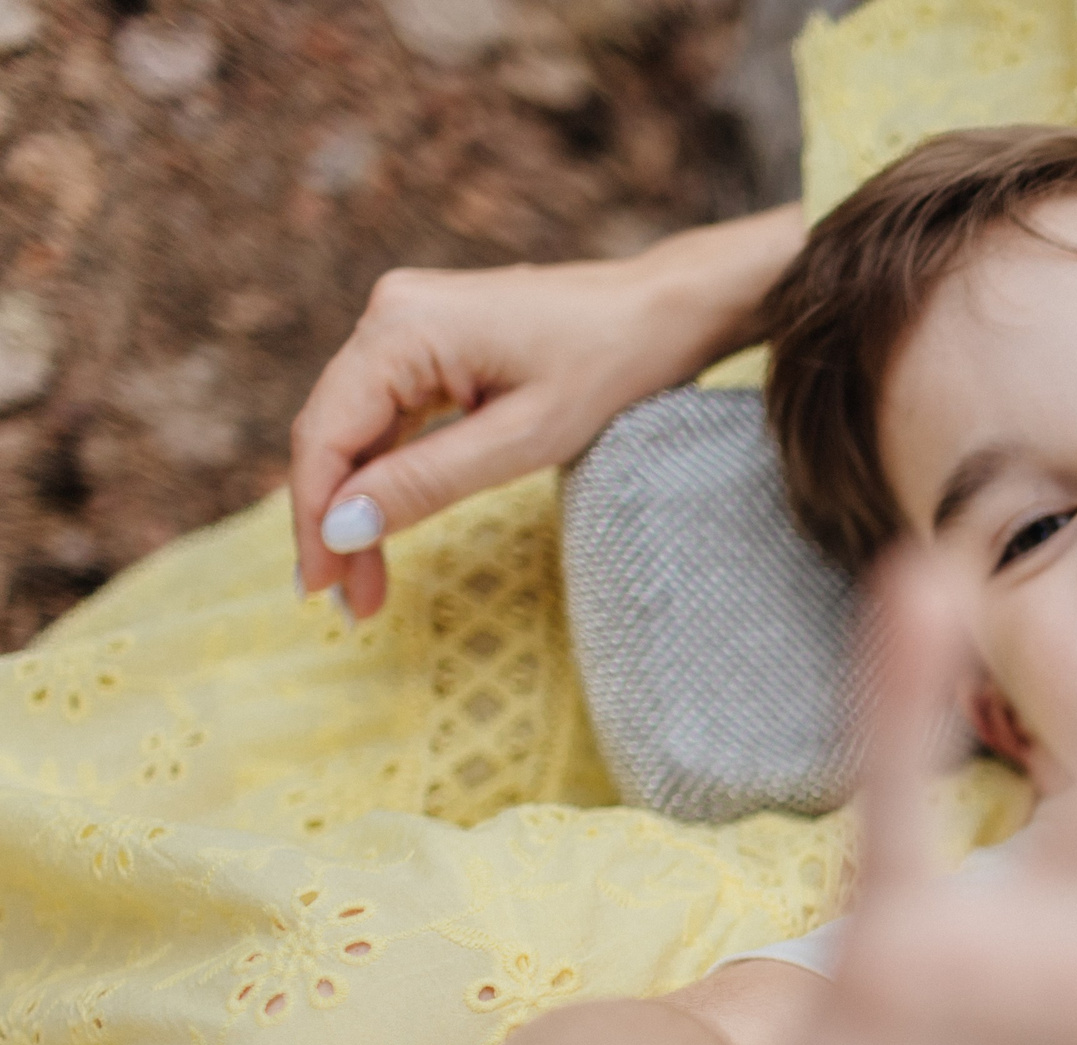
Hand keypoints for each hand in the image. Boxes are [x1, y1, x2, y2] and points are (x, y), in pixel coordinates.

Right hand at [289, 203, 805, 616]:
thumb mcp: (525, 440)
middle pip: (335, 433)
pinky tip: (387, 524)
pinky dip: (389, 472)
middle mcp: (391, 314)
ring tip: (366, 586)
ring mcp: (408, 323)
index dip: (314, 519)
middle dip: (334, 522)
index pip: (328, 434)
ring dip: (358, 504)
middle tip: (347, 606)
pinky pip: (392, 415)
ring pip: (359, 429)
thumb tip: (342, 528)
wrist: (667, 311)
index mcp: (403, 326)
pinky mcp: (431, 341)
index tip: (320, 590)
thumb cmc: (612, 367)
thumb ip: (428, 482)